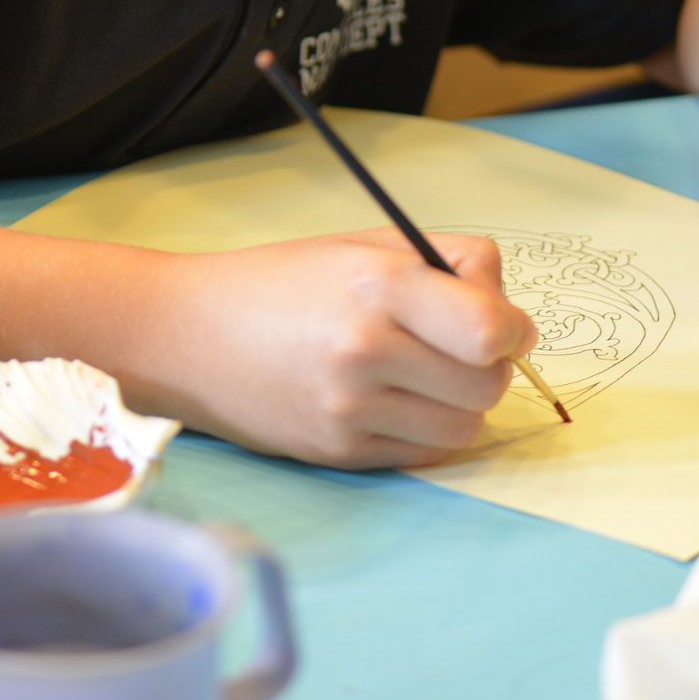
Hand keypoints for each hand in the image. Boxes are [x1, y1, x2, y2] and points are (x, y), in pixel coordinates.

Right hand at [159, 229, 537, 468]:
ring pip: (463, 428)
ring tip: (424, 376)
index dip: (512, 330)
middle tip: (460, 350)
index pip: (492, 330)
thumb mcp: (363, 245)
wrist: (186, 334)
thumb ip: (447, 266)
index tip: (501, 327)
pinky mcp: (337, 451)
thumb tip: (510, 320)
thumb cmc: (280, 282)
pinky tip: (395, 401)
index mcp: (379, 285)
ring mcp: (350, 408)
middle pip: (486, 384)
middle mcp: (366, 349)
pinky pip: (424, 454)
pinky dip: (426, 431)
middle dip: (488, 368)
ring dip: (460, 405)